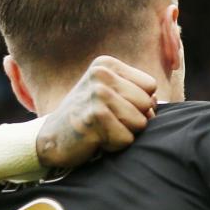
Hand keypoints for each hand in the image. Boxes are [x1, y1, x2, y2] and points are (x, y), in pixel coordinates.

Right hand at [35, 56, 159, 168]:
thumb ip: (136, 93)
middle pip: (148, 105)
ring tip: (103, 129)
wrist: (53, 138)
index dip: (140, 104)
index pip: (150, 86)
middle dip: (134, 120)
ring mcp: (97, 95)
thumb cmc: (89, 118)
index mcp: (107, 65)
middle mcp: (101, 75)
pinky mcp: (95, 117)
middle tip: (108, 121)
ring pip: (141, 123)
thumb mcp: (110, 94)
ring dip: (125, 133)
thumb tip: (157, 103)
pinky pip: (127, 139)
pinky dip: (115, 145)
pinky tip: (97, 139)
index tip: (116, 108)